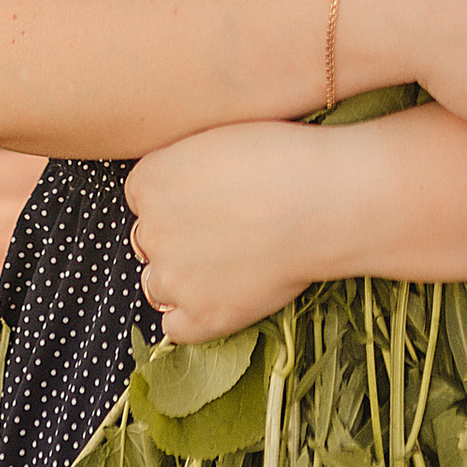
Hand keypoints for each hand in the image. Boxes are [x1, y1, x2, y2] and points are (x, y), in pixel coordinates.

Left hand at [126, 123, 334, 344]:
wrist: (324, 201)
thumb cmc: (283, 158)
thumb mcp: (218, 138)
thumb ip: (185, 164)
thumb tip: (186, 185)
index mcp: (149, 180)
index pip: (142, 197)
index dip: (176, 199)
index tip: (208, 199)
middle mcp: (151, 229)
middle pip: (149, 240)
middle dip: (178, 238)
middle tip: (224, 231)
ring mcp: (174, 277)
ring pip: (159, 284)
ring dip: (183, 279)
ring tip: (229, 264)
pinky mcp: (202, 316)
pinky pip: (175, 328)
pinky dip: (193, 318)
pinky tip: (223, 297)